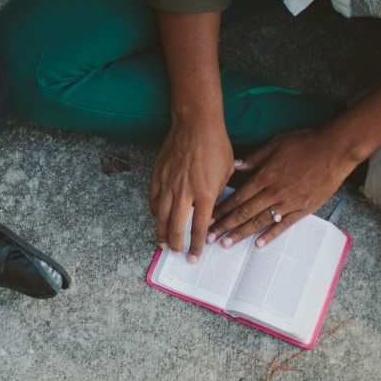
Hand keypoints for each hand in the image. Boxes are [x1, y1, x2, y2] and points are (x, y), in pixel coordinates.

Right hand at [149, 117, 234, 261]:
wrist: (196, 123)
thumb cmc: (216, 145)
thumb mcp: (226, 172)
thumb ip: (218, 194)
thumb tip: (210, 211)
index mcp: (205, 194)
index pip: (198, 229)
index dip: (195, 246)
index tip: (194, 256)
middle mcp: (184, 193)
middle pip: (176, 228)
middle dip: (177, 245)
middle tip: (178, 253)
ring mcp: (168, 185)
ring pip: (161, 218)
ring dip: (162, 234)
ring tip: (164, 244)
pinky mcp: (158, 176)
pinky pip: (154, 201)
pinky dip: (155, 213)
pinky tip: (158, 219)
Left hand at [208, 129, 359, 248]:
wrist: (335, 150)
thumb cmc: (305, 143)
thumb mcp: (275, 144)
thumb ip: (254, 158)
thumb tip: (236, 165)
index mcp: (264, 176)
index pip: (237, 198)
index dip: (221, 210)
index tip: (208, 219)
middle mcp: (274, 192)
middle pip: (244, 213)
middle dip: (224, 226)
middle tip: (209, 237)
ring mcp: (289, 203)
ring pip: (260, 222)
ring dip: (241, 234)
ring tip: (226, 244)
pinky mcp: (304, 209)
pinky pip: (284, 226)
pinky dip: (271, 235)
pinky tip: (258, 244)